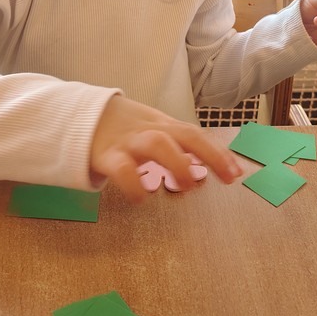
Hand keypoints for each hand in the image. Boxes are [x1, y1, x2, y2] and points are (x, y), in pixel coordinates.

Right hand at [91, 96, 243, 202]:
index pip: (195, 134)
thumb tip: (202, 167)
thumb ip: (174, 146)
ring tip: (188, 184)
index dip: (218, 152)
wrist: (79, 116)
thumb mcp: (150, 131)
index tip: (237, 173)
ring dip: (176, 162)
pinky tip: (142, 198)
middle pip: (184, 134)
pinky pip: (122, 168)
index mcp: (162, 126)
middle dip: (208, 153)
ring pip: (156, 143)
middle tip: (226, 178)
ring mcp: (128, 141)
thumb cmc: (122, 130)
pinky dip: (133, 183)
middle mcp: (149, 131)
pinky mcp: (106, 156)